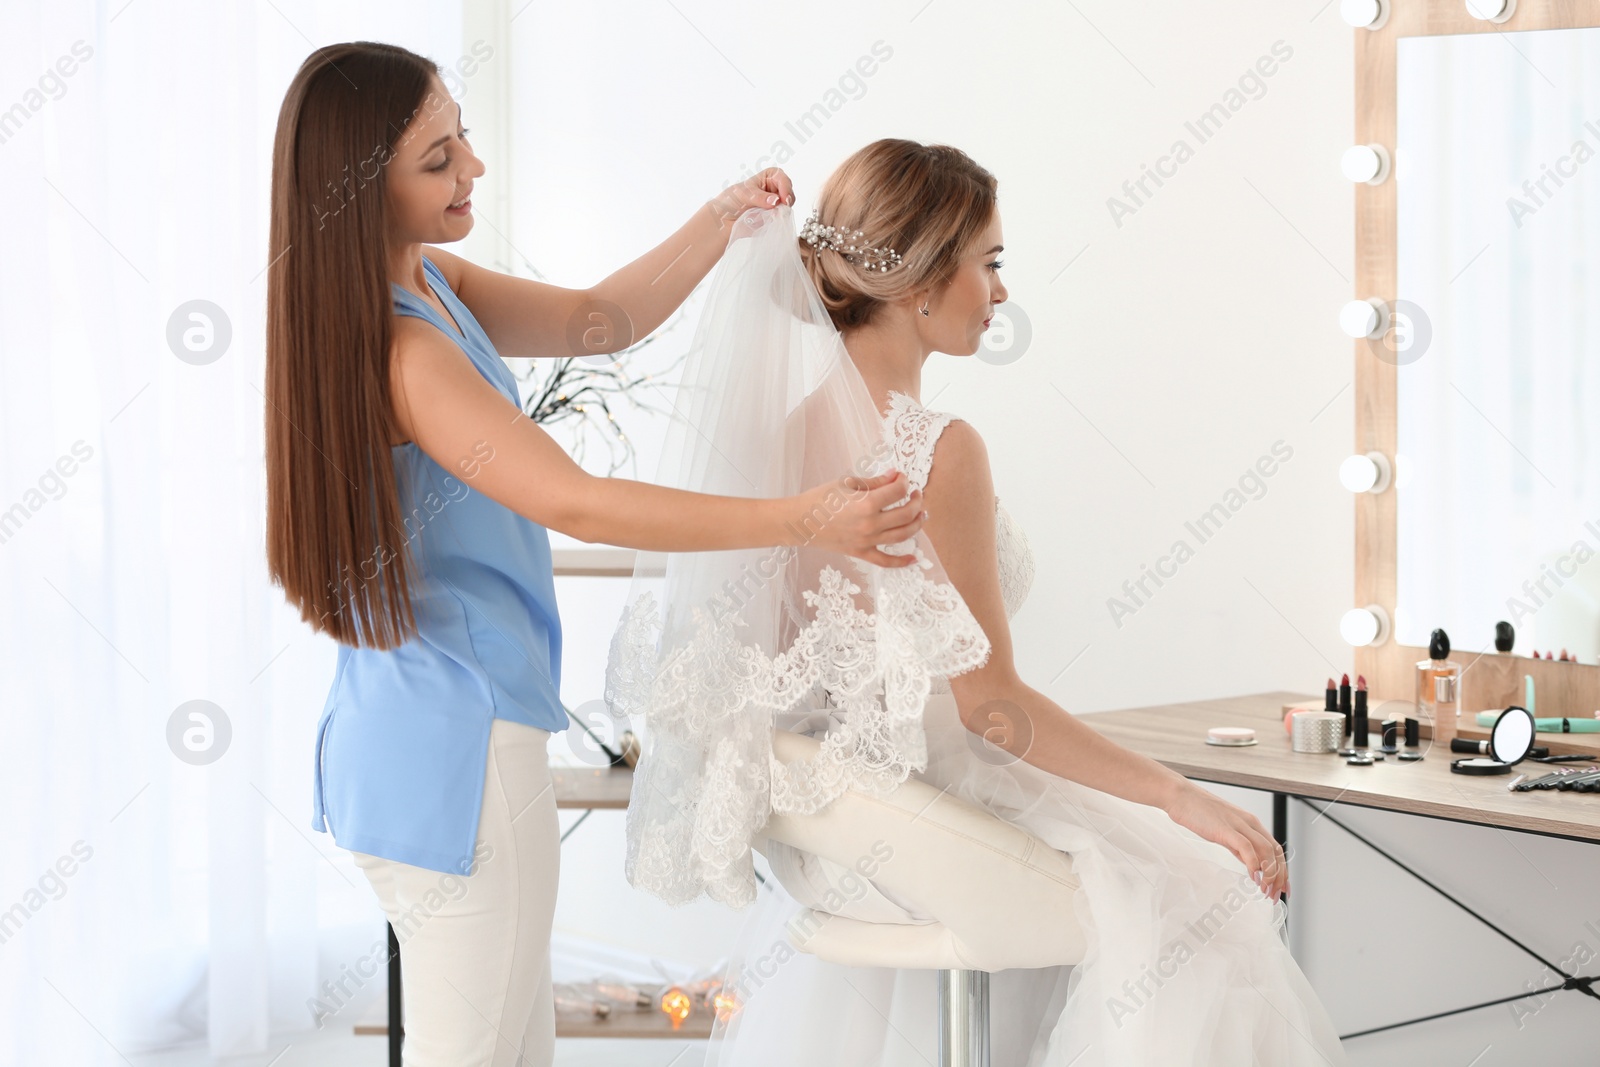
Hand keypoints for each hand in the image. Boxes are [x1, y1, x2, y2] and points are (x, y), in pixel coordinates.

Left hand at [707, 167, 795, 226]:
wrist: (725, 218)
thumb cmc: (732, 200)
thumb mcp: (744, 194)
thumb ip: (760, 197)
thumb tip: (775, 201)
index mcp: (767, 178)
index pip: (780, 177)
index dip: (785, 186)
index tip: (784, 198)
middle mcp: (774, 190)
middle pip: (788, 191)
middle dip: (787, 199)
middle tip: (784, 207)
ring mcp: (776, 204)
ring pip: (788, 206)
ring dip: (784, 211)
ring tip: (775, 215)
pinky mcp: (775, 217)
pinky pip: (782, 218)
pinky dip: (780, 220)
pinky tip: (774, 221)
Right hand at [792, 470, 925, 567]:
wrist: (799, 522)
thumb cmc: (819, 499)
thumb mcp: (846, 483)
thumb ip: (874, 481)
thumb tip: (894, 476)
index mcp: (866, 503)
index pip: (897, 491)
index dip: (904, 481)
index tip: (901, 477)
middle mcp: (870, 524)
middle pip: (906, 514)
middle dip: (917, 502)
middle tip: (916, 495)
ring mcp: (867, 541)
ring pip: (903, 535)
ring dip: (917, 524)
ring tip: (922, 515)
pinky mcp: (861, 552)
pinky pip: (885, 561)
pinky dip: (902, 562)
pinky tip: (914, 558)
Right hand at [1163, 781, 1287, 902]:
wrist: (1180, 796)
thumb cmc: (1199, 812)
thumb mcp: (1225, 831)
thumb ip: (1239, 846)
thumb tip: (1250, 863)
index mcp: (1251, 823)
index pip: (1275, 849)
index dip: (1282, 870)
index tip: (1282, 888)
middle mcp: (1250, 823)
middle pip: (1275, 852)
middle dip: (1279, 877)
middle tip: (1275, 895)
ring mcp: (1239, 825)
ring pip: (1266, 851)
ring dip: (1269, 874)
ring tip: (1265, 891)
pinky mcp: (1225, 829)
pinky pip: (1246, 848)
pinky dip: (1253, 864)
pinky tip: (1253, 877)